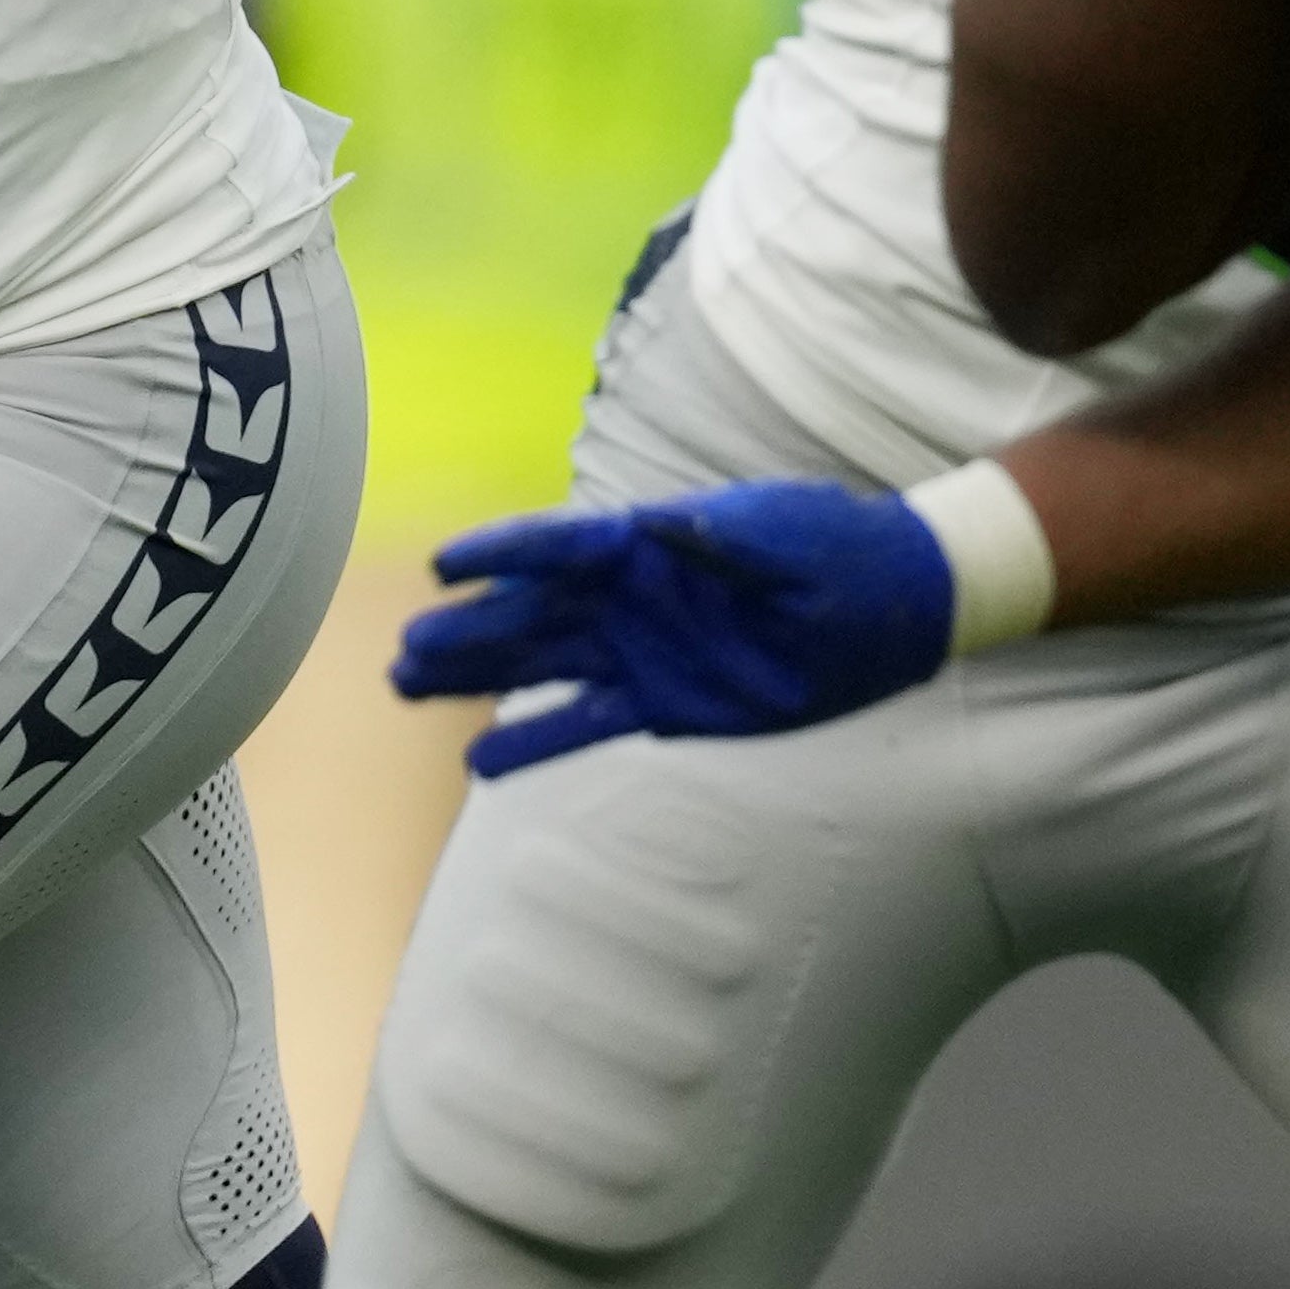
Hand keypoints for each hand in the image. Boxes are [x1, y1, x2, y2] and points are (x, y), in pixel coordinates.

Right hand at [390, 480, 954, 776]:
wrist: (890, 605)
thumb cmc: (838, 547)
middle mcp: (628, 595)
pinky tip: (480, 763)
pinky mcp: (661, 704)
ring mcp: (640, 651)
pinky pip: (583, 723)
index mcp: (649, 540)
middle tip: (399, 653)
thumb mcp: (788, 534)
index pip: (559, 545)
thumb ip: (724, 537)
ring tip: (408, 687)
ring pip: (538, 665)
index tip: (442, 566)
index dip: (501, 554)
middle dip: (465, 630)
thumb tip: (659, 524)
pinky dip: (533, 743)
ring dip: (476, 678)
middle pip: (529, 612)